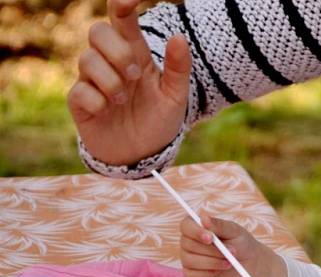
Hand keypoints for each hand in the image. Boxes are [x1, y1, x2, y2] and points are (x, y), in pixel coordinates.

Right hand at [67, 0, 190, 165]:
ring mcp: (92, 81)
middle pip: (97, 32)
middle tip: (136, 76)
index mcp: (134, 55)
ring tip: (125, 100)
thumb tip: (179, 37)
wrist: (143, 154)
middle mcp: (110, 63)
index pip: (121, 19)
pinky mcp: (80, 103)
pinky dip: (98, 100)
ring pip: (87, 60)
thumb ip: (178, 68)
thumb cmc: (159, 120)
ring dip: (111, 81)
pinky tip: (108, 110)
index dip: (121, 4)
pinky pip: (80, 90)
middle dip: (117, 52)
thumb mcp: (176, 97)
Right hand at [179, 214, 286, 276]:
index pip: (185, 226)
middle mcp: (188, 242)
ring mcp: (188, 259)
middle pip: (187, 244)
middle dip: (211, 250)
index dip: (195, 232)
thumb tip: (203, 218)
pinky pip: (192, 276)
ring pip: (190, 261)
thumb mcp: (234, 231)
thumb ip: (219, 225)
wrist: (249, 264)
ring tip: (229, 262)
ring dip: (212, 263)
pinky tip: (219, 270)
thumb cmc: (241, 243)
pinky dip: (209, 274)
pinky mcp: (192, 275)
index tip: (210, 238)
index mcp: (196, 227)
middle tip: (231, 252)